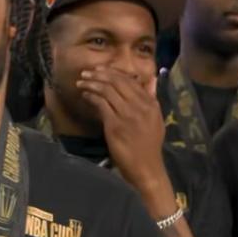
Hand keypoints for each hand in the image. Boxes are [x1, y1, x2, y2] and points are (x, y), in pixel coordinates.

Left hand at [75, 66, 169, 188]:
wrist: (146, 166)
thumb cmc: (149, 144)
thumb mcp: (155, 118)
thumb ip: (151, 97)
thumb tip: (151, 78)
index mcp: (150, 103)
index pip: (130, 81)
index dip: (113, 73)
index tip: (101, 70)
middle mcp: (139, 106)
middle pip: (117, 82)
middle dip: (100, 74)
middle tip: (86, 72)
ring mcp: (127, 114)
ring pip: (107, 90)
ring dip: (92, 83)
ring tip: (81, 81)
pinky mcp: (115, 124)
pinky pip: (101, 104)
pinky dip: (91, 96)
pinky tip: (85, 95)